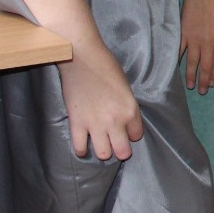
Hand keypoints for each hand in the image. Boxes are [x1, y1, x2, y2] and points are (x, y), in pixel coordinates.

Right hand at [56, 34, 142, 159]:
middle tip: (116, 145)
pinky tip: (84, 145)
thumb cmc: (107, 67)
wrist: (82, 58)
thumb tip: (123, 121)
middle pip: (122, 152)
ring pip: (103, 154)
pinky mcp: (77, 123)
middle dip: (121, 150)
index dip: (132, 134)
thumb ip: (126, 107)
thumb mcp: (125, 88)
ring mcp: (95, 125)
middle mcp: (115, 121)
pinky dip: (82, 150)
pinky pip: (80, 147)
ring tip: (100, 144)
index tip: (127, 130)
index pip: (136, 136)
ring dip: (103, 151)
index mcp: (131, 111)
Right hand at [180, 0, 213, 93]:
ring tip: (190, 86)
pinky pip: (180, 51)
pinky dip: (178, 61)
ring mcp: (194, 39)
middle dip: (204, 80)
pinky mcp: (183, 34)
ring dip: (191, 76)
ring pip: (192, 62)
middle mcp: (209, 42)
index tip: (213, 84)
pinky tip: (176, 70)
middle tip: (202, 91)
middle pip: (206, 66)